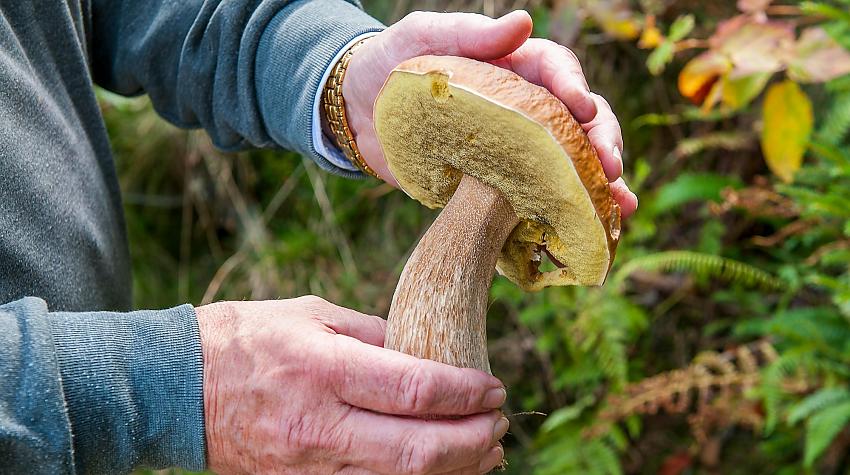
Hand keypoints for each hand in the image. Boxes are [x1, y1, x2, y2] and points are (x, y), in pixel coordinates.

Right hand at [196, 296, 508, 473]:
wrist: (178, 388)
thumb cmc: (247, 339)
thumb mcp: (313, 315)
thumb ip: (374, 335)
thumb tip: (426, 352)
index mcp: (323, 369)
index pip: (415, 388)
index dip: (466, 393)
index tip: (494, 388)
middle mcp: (320, 426)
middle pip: (417, 450)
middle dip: (473, 442)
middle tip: (501, 426)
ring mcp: (310, 467)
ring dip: (455, 471)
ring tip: (486, 454)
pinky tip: (439, 472)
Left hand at [343, 10, 637, 217]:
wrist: (358, 113)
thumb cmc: (393, 65)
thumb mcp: (423, 38)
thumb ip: (467, 33)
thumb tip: (523, 21)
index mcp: (512, 68)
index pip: (556, 71)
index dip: (574, 87)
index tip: (582, 109)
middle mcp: (523, 109)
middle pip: (577, 122)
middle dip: (601, 142)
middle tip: (610, 166)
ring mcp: (514, 150)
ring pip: (569, 164)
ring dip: (599, 183)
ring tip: (621, 205)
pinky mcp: (498, 185)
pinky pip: (538, 198)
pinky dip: (565, 212)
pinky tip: (592, 228)